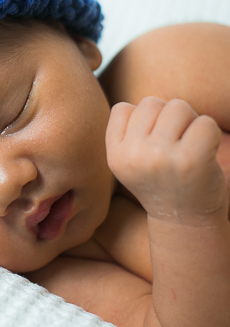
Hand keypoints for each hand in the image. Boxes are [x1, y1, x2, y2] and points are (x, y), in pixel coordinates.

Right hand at [106, 96, 226, 223]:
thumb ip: (129, 130)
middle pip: (152, 103)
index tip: (151, 145)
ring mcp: (161, 157)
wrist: (186, 223)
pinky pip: (205, 122)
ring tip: (189, 146)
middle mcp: (134, 156)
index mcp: (115, 156)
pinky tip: (205, 153)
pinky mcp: (191, 160)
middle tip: (175, 145)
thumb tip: (147, 103)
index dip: (142, 121)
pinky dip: (210, 133)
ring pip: (178, 106)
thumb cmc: (162, 182)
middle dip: (167, 117)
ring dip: (189, 121)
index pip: (123, 108)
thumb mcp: (130, 160)